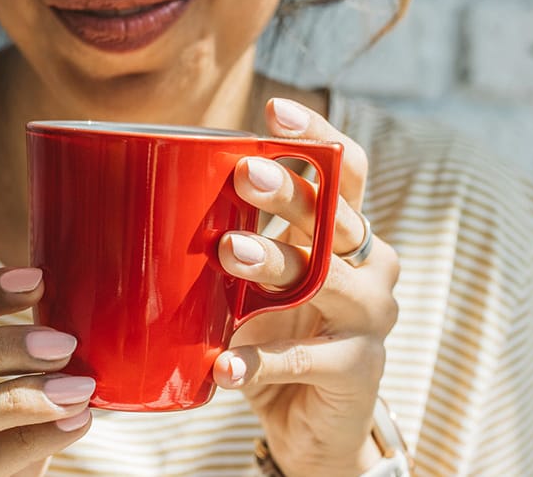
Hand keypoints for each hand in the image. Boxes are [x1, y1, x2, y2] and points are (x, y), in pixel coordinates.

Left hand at [214, 97, 399, 476]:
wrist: (311, 423)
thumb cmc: (279, 333)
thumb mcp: (261, 280)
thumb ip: (239, 237)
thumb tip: (159, 188)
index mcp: (348, 233)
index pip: (345, 169)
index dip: (317, 136)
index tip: (273, 109)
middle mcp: (372, 266)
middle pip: (335, 216)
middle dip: (290, 191)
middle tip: (243, 174)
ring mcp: (371, 318)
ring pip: (324, 278)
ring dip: (274, 262)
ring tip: (228, 254)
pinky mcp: (359, 370)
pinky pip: (303, 359)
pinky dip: (258, 361)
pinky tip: (223, 364)